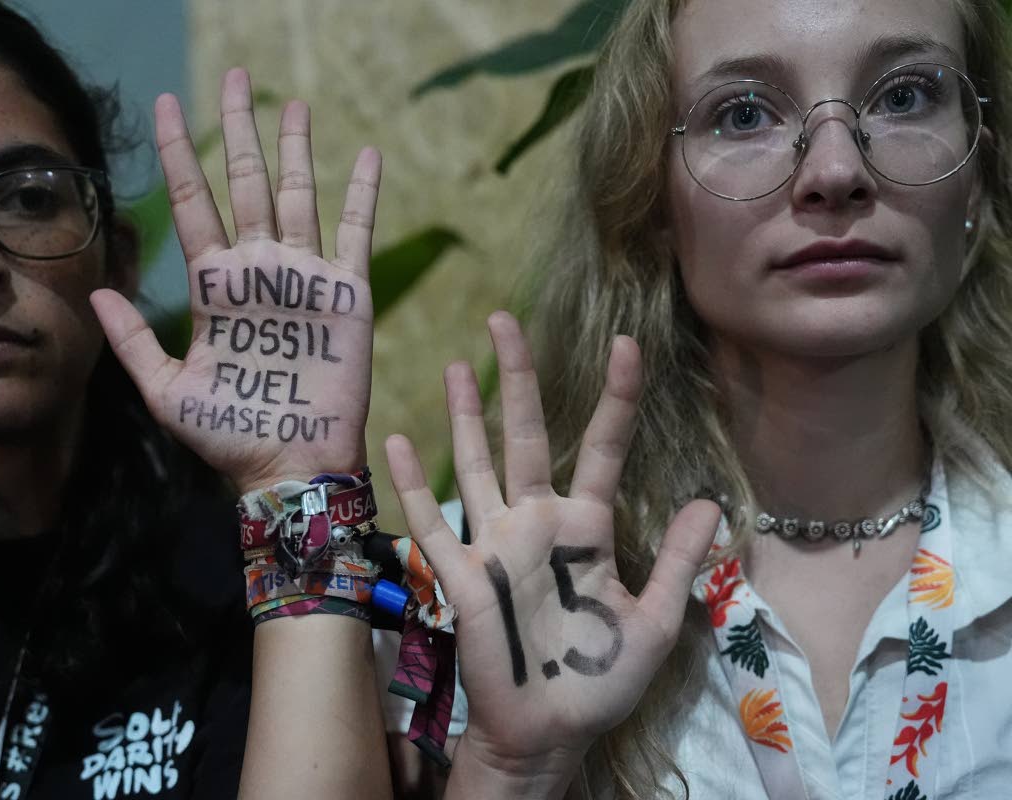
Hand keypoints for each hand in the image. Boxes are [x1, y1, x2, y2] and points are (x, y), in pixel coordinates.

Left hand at [92, 69, 379, 492]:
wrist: (289, 466)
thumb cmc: (228, 435)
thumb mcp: (167, 390)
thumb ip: (135, 339)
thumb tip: (97, 286)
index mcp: (214, 285)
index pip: (192, 202)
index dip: (181, 153)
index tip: (167, 104)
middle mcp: (258, 270)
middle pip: (247, 183)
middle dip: (241, 130)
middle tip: (237, 78)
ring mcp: (303, 277)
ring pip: (299, 196)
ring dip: (297, 150)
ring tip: (294, 104)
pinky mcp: (346, 293)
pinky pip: (356, 232)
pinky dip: (362, 194)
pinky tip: (366, 156)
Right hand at [386, 312, 719, 791]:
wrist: (548, 734)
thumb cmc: (600, 681)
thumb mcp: (653, 625)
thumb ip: (677, 563)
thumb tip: (707, 500)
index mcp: (588, 527)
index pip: (603, 446)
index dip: (616, 396)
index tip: (628, 344)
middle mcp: (538, 521)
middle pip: (527, 435)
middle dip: (519, 378)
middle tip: (505, 320)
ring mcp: (494, 542)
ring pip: (476, 463)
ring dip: (465, 415)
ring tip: (457, 363)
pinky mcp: (459, 573)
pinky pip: (429, 520)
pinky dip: (412, 483)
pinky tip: (397, 440)